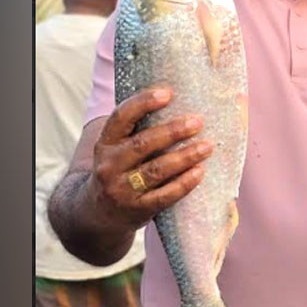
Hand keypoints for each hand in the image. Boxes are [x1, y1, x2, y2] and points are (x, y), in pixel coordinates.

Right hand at [86, 86, 210, 229]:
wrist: (99, 213)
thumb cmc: (119, 170)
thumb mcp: (117, 149)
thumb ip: (138, 130)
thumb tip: (178, 101)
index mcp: (105, 143)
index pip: (120, 118)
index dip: (143, 103)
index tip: (167, 93)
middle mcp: (110, 165)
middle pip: (142, 144)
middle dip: (172, 131)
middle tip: (197, 122)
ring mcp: (122, 189)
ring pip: (156, 170)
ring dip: (184, 157)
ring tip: (207, 146)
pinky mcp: (137, 209)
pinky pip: (164, 196)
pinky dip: (183, 183)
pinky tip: (199, 172)